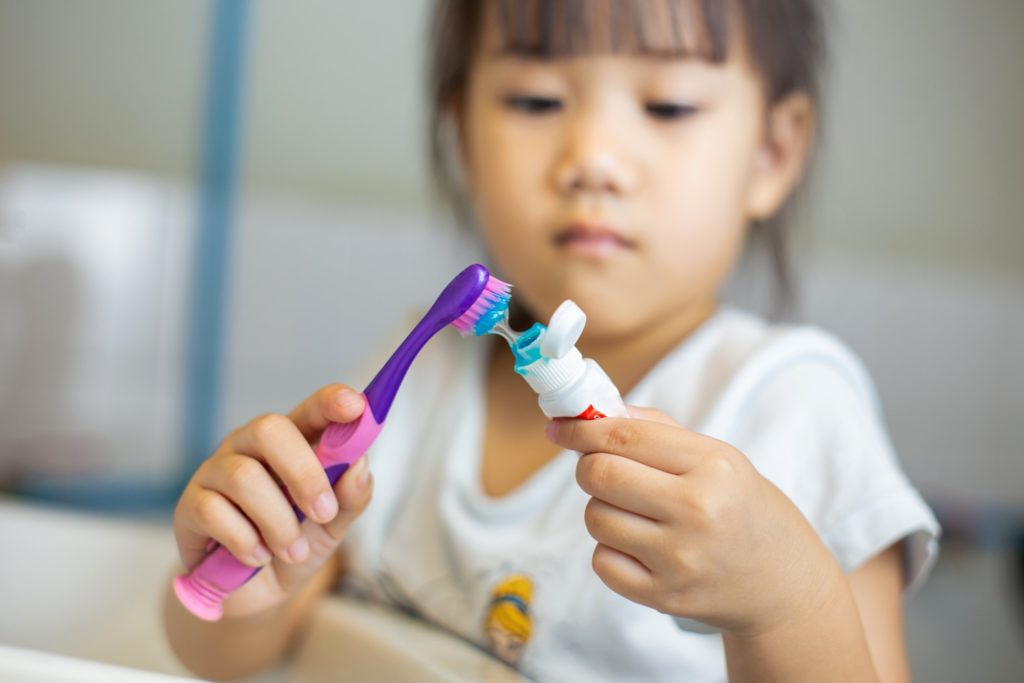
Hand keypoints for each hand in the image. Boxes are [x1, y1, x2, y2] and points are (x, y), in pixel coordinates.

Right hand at [173, 384, 373, 618]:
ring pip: (244, 476)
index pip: (310, 410)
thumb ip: (351, 497)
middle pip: (269, 429)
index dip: (330, 402)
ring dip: (278, 522)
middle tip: (324, 513)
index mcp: (291, 443)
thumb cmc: (295, 546)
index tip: (355, 405)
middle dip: (303, 472)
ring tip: (294, 552)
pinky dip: (245, 541)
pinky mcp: (190, 505)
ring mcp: (215, 472)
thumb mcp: (332, 527)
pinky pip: (213, 511)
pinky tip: (258, 557)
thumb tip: (360, 466)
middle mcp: (249, 447)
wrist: (254, 597)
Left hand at [546, 406, 842, 635]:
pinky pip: (602, 562)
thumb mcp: (716, 456)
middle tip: (603, 470)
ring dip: (603, 510)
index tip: (561, 426)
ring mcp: (680, 558)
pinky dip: (611, 551)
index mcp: (713, 465)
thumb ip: (653, 429)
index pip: (623, 436)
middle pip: (599, 475)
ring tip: (636, 513)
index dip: (581, 428)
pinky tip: (641, 547)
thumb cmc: (739, 507)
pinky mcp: (664, 597)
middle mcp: (698, 511)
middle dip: (589, 467)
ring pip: (595, 518)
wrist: (780, 581)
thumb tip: (588, 415)